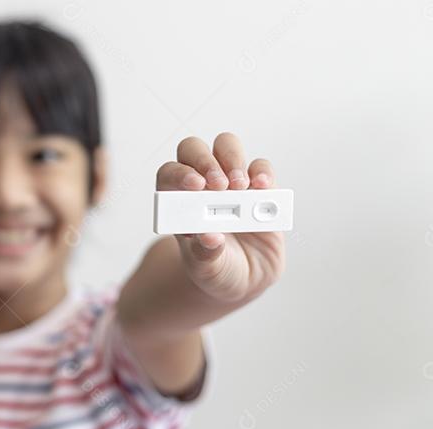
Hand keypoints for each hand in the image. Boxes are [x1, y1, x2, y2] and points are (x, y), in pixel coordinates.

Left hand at [157, 132, 285, 302]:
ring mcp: (231, 182)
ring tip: (240, 188)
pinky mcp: (260, 187)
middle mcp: (203, 185)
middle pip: (194, 150)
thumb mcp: (207, 269)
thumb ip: (205, 254)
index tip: (194, 185)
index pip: (170, 174)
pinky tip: (262, 187)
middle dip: (206, 161)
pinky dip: (262, 172)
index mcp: (178, 202)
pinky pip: (261, 167)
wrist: (245, 278)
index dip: (179, 174)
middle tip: (220, 185)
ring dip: (233, 160)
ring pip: (226, 146)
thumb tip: (210, 237)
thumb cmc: (217, 269)